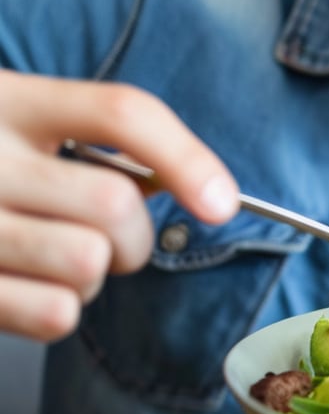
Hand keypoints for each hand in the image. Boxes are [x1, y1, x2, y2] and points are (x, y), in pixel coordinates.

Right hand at [0, 69, 237, 341]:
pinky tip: (29, 289)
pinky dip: (58, 312)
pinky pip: (52, 314)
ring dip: (93, 274)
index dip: (187, 158)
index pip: (123, 114)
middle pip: (113, 203)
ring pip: (86, 262)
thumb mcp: (18, 119)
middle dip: (133, 235)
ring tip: (59, 261)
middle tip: (109, 239)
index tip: (221, 203)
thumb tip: (183, 184)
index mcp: (10, 99)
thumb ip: (89, 139)